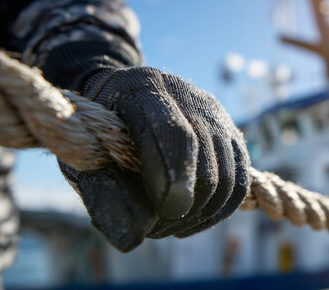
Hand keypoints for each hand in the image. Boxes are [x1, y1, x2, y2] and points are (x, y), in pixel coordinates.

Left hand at [60, 67, 249, 250]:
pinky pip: (240, 181)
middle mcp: (185, 93)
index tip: (166, 211)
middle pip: (205, 154)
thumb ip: (105, 195)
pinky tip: (192, 220)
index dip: (174, 172)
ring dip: (202, 212)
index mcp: (141, 88)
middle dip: (185, 203)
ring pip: (228, 173)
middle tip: (155, 229)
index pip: (172, 131)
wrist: (118, 104)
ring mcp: (213, 113)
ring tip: (170, 226)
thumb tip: (131, 240)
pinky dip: (219, 210)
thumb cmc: (98, 136)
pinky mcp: (231, 133)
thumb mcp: (87, 160)